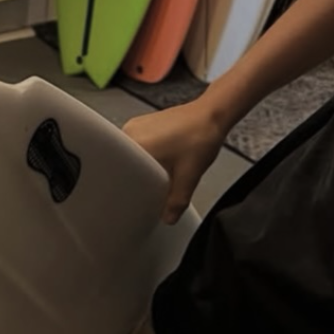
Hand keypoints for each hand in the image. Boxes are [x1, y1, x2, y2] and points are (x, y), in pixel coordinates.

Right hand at [122, 99, 225, 223]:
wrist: (211, 114)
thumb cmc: (200, 139)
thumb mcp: (190, 174)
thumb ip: (177, 200)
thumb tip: (168, 219)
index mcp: (136, 144)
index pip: (123, 172)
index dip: (129, 186)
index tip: (135, 197)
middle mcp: (128, 132)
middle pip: (125, 163)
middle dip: (137, 177)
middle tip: (149, 189)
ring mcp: (134, 126)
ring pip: (131, 154)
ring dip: (142, 165)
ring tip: (156, 175)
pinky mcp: (141, 122)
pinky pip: (136, 144)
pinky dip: (144, 155)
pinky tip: (159, 161)